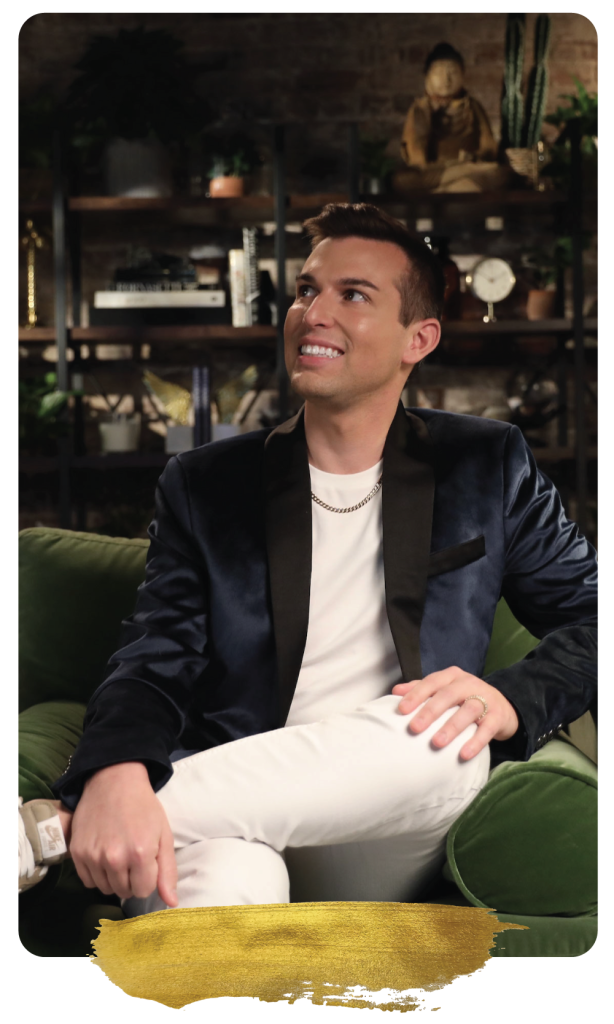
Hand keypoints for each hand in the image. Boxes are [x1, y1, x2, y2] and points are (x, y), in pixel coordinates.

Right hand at [69, 762, 177, 907]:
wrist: (113, 781)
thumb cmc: (144, 807)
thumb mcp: (163, 834)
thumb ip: (168, 871)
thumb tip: (172, 903)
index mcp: (140, 854)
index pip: (143, 891)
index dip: (147, 878)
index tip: (146, 861)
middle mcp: (114, 858)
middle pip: (124, 892)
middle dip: (131, 879)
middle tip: (132, 856)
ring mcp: (93, 856)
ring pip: (105, 889)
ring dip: (113, 878)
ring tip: (118, 854)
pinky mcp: (77, 852)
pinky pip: (88, 881)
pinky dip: (96, 874)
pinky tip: (103, 855)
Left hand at [392, 667, 518, 760]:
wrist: (503, 707)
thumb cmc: (465, 698)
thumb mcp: (445, 690)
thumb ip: (422, 689)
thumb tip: (395, 692)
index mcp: (452, 676)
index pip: (431, 682)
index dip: (416, 694)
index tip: (401, 710)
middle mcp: (468, 684)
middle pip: (448, 695)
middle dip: (430, 711)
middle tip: (414, 728)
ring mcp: (485, 699)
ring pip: (468, 711)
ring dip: (451, 727)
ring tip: (437, 743)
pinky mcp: (497, 716)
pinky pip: (487, 729)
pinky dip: (475, 742)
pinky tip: (463, 754)